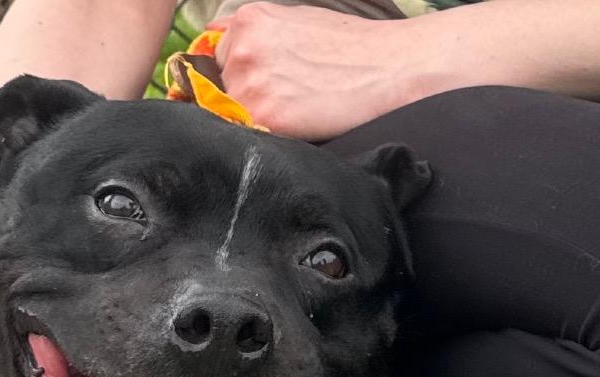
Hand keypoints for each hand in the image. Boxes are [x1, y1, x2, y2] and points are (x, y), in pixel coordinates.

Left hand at [212, 3, 430, 139]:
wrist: (387, 69)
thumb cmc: (346, 46)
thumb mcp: (294, 19)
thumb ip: (251, 31)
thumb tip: (212, 33)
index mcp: (248, 21)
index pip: (217, 60)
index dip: (241, 76)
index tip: (270, 80)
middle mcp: (243, 49)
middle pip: (221, 88)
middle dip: (246, 95)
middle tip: (288, 93)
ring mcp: (250, 84)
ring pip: (231, 114)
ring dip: (255, 116)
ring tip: (294, 106)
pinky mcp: (263, 117)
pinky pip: (249, 134)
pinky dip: (267, 133)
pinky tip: (295, 120)